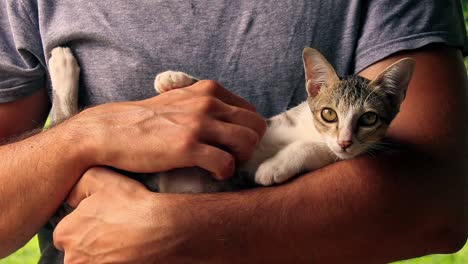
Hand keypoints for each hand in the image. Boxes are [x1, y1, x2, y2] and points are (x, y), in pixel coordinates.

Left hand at [54, 167, 190, 263]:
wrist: (164, 228)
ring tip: (125, 242)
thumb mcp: (99, 177)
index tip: (102, 221)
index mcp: (64, 234)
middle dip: (92, 243)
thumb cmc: (132, 204)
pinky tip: (130, 252)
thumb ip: (76, 186)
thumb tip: (71, 198)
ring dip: (105, 254)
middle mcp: (72, 259)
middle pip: (78, 251)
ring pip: (94, 261)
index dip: (85, 225)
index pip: (67, 233)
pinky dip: (119, 260)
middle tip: (115, 231)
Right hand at [68, 80, 265, 178]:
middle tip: (232, 158)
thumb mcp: (179, 101)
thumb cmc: (145, 121)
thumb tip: (229, 120)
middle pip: (256, 127)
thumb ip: (205, 105)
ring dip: (240, 160)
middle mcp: (207, 103)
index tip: (232, 145)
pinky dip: (224, 173)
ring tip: (222, 165)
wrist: (108, 132)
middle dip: (249, 147)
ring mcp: (198, 124)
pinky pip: (226, 163)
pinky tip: (211, 174)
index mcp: (208, 90)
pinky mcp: (186, 147)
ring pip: (247, 144)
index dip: (247, 132)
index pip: (251, 112)